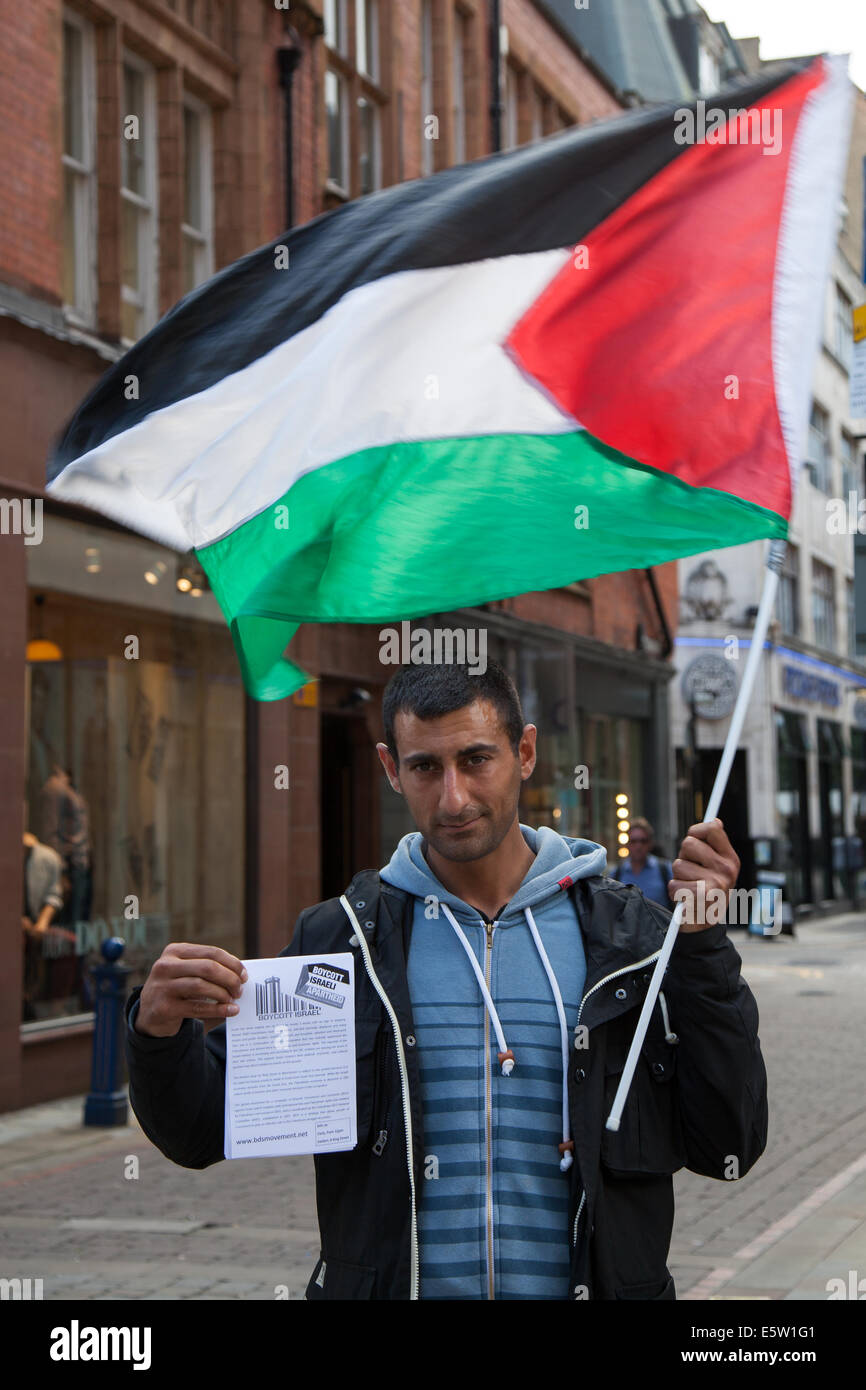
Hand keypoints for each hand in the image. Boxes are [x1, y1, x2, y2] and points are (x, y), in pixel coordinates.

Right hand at [135, 943, 247, 1036]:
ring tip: (233, 1000)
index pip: (211, 952)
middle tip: (239, 989)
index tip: (244, 975)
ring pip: (201, 986)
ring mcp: (163, 986)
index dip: (232, 963)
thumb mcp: (187, 972)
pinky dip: (217, 1009)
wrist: (149, 1014)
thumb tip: (240, 974)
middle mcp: (165, 966)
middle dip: (229, 979)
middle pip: (208, 968)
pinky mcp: (164, 1007)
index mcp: (174, 951)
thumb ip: (208, 969)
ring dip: (223, 994)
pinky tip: (229, 1011)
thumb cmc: (177, 989)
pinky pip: (196, 1007)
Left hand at [669, 818, 739, 932]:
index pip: (712, 828)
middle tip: (691, 873)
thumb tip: (715, 821)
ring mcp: (716, 883)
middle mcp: (727, 869)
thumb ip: (713, 845)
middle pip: (688, 843)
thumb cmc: (706, 891)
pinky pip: (673, 884)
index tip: (694, 840)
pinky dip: (674, 892)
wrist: (705, 925)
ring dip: (677, 877)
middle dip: (683, 858)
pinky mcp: (702, 897)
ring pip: (678, 864)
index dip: (697, 831)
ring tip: (689, 887)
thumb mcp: (715, 867)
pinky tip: (685, 899)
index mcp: (731, 859)